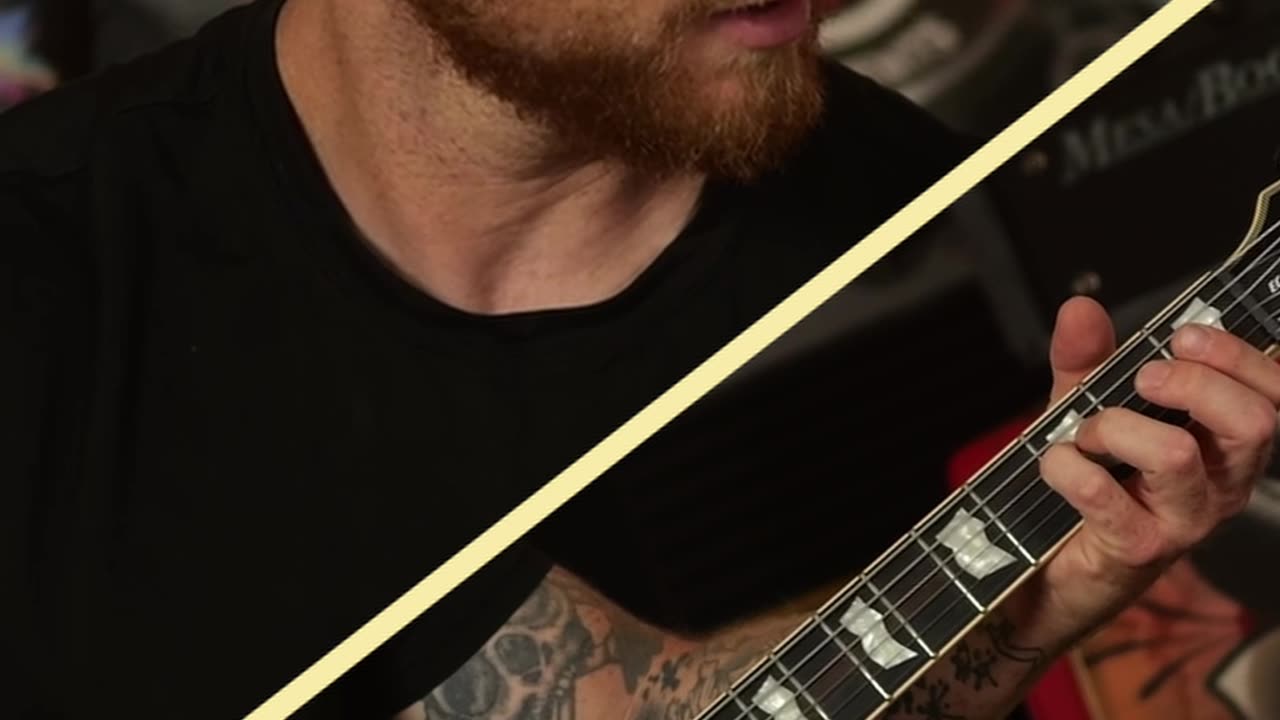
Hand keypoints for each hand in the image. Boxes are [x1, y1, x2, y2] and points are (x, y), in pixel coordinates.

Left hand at [1026, 296, 1279, 639]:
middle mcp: (1219, 484)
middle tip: (1143, 377)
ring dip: (1115, 426)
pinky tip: (1056, 463)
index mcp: (1223, 444)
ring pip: (1177, 455)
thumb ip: (1087, 360)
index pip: (1272, 394)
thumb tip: (1081, 309)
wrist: (1050, 566)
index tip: (1183, 335)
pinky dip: (1067, 465)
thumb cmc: (1088, 484)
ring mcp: (1184, 521)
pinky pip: (1104, 493)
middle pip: (1254, 422)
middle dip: (1194, 383)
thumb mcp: (1086, 408)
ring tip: (1086, 434)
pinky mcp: (1138, 549)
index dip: (1236, 356)